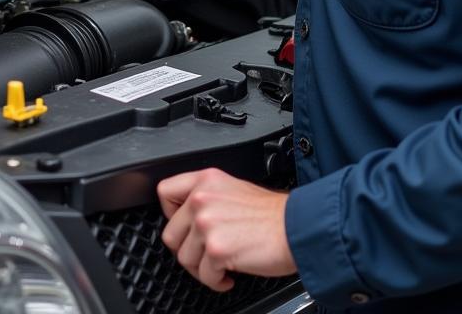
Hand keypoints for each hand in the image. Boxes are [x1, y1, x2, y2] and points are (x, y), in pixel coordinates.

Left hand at [158, 169, 295, 291]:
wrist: (296, 228)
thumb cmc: (271, 214)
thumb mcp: (233, 187)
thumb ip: (207, 196)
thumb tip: (187, 216)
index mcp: (205, 180)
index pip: (164, 191)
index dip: (170, 214)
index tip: (184, 225)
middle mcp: (202, 198)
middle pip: (170, 234)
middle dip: (188, 250)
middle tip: (206, 253)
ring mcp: (207, 224)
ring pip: (185, 259)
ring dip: (203, 268)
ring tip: (222, 263)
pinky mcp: (216, 250)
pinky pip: (204, 276)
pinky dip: (217, 281)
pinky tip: (230, 273)